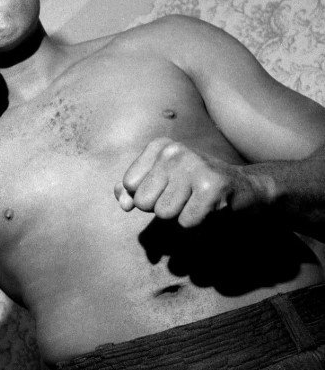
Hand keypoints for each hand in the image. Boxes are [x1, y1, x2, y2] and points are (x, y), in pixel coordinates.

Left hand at [115, 137, 265, 226]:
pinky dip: (196, 222)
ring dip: (180, 215)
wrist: (246, 189)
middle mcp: (174, 151)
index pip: (129, 185)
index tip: (170, 187)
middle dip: (161, 207)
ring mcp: (194, 166)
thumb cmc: (195, 187)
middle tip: (186, 196)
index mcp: (159, 146)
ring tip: (197, 201)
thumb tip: (123, 202)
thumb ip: (133, 190)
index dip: (147, 195)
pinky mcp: (212, 187)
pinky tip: (210, 208)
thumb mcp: (161, 182)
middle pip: (143, 201)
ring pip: (163, 213)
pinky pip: (185, 222)